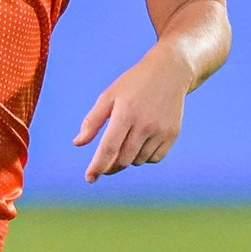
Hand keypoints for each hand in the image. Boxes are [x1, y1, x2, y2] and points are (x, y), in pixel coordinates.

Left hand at [74, 51, 191, 182]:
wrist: (169, 73)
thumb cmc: (133, 84)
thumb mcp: (109, 96)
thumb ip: (92, 121)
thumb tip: (78, 143)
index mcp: (125, 113)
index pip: (109, 147)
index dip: (97, 166)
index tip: (90, 178)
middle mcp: (145, 124)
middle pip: (123, 159)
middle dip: (110, 166)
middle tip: (103, 164)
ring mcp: (161, 130)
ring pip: (138, 161)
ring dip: (127, 159)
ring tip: (126, 142)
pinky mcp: (172, 134)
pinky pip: (154, 158)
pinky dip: (144, 157)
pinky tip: (140, 143)